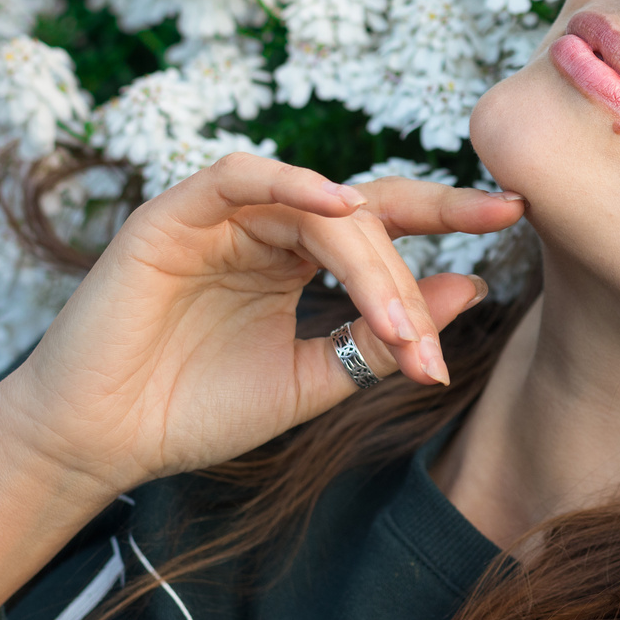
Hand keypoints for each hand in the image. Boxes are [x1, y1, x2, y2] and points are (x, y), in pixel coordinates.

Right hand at [0, 153, 524, 497]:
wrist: (104, 443)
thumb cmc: (198, 410)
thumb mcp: (315, 376)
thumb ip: (384, 336)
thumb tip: (474, 287)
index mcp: (300, 256)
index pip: (388, 222)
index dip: (450, 212)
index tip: (515, 211)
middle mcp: (269, 225)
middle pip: (365, 219)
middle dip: (405, 279)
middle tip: (425, 343)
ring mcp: (224, 214)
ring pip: (319, 208)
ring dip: (366, 263)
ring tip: (394, 319)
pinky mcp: (175, 213)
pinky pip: (242, 176)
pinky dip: (292, 183)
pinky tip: (339, 206)